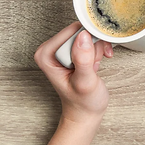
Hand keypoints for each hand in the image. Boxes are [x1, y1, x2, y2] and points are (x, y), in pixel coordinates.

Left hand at [34, 23, 113, 144]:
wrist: (85, 113)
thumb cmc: (83, 103)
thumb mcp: (85, 82)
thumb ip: (83, 60)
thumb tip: (83, 37)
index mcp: (46, 54)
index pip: (72, 31)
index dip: (88, 40)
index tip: (94, 55)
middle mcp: (51, 49)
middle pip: (80, 31)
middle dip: (93, 46)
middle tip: (94, 64)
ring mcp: (62, 50)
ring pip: (87, 34)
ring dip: (97, 49)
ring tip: (94, 67)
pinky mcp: (72, 51)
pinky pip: (89, 40)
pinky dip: (98, 50)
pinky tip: (97, 63)